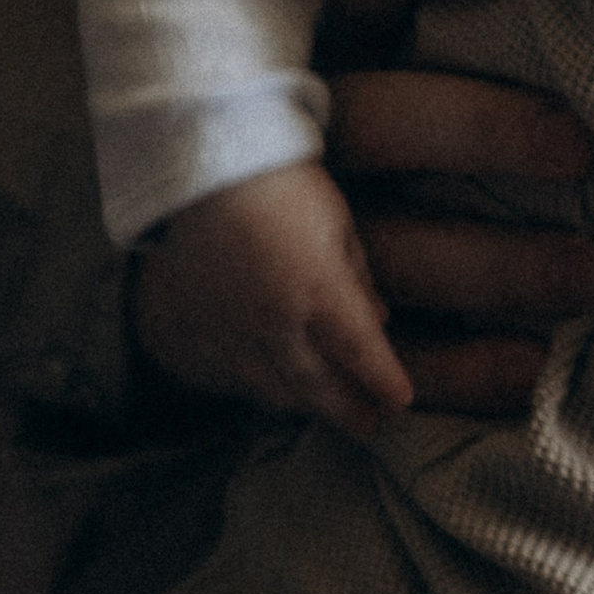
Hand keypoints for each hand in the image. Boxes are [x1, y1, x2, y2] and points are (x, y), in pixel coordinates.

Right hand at [132, 161, 413, 438]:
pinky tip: (272, 390)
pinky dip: (255, 390)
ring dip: (305, 406)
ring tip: (328, 409)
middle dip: (349, 410)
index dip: (383, 381)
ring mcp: (228, 333)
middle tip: (371, 424)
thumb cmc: (280, 183)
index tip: (401, 401)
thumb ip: (358, 277)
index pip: (360, 352)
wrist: (200, 169)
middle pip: (318, 385)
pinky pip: (227, 381)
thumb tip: (380, 321)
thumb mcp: (336, 221)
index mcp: (316, 289)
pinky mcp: (192, 335)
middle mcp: (273, 321)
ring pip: (272, 391)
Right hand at [329, 0, 593, 401]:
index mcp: (329, 24)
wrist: (216, 243)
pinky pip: (383, 357)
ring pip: (392, 247)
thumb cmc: (380, 80)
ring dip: (499, 265)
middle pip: (383, 120)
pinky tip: (537, 373)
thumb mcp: (397, 6)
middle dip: (486, 131)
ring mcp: (306, 232)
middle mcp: (309, 123)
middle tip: (591, 146)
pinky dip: (459, 371)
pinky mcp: (315, 327)